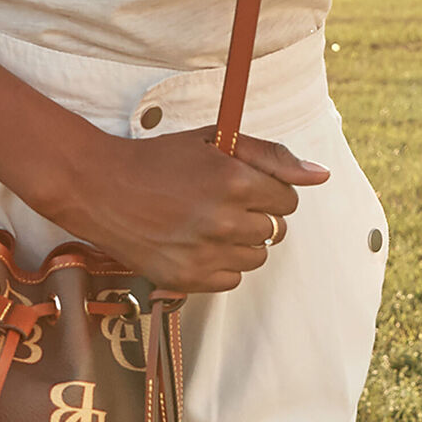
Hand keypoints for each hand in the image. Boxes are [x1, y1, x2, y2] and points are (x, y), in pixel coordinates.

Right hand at [71, 127, 329, 292]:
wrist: (100, 187)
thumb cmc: (160, 159)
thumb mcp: (215, 141)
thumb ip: (272, 156)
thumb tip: (321, 176)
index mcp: (235, 181)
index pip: (288, 201)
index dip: (269, 191)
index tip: (245, 186)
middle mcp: (224, 221)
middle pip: (275, 231)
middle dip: (256, 215)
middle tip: (221, 201)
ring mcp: (204, 254)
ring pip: (255, 257)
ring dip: (240, 241)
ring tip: (206, 222)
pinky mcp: (187, 280)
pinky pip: (231, 280)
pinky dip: (219, 263)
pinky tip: (195, 242)